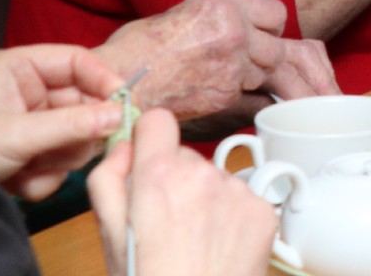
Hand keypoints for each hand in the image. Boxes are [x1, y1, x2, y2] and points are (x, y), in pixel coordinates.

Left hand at [0, 45, 122, 200]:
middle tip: (82, 148)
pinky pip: (60, 157)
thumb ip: (72, 124)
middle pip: (81, 102)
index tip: (125, 102)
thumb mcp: (19, 134)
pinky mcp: (31, 150)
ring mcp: (31, 121)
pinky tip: (23, 182)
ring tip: (34, 169)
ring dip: (60, 158)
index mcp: (20, 68)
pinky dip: (46, 174)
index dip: (103, 79)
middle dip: (79, 131)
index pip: (76, 61)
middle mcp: (28, 90)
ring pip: (75, 133)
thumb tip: (120, 114)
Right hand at [90, 107, 275, 275]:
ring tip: (193, 243)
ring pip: (214, 179)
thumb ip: (108, 179)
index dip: (149, 140)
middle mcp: (202, 173)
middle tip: (166, 225)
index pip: (158, 121)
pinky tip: (218, 248)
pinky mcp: (262, 210)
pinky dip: (230, 218)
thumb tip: (124, 145)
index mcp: (158, 176)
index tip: (147, 161)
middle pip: (185, 156)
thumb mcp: (108, 235)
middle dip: (174, 181)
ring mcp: (237, 191)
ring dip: (204, 200)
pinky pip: (241, 199)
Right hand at [95, 0, 339, 122]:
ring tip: (303, 98)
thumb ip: (223, 22)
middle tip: (310, 81)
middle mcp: (233, 30)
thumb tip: (251, 36)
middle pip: (281, 47)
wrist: (115, 82)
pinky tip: (260, 109)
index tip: (268, 38)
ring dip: (278, 84)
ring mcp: (232, 65)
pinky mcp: (225, 96)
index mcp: (223, 3)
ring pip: (273, 74)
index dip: (271, 28)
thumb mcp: (187, 15)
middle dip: (284, 62)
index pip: (276, 15)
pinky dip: (256, 104)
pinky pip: (257, 99)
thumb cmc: (140, 50)